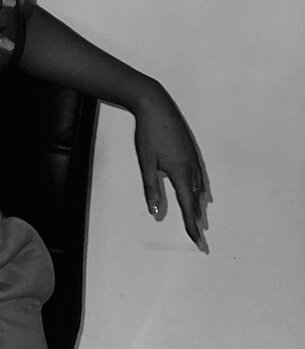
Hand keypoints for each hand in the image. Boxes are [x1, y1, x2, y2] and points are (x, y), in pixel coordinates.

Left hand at [131, 82, 207, 248]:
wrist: (155, 105)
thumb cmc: (148, 134)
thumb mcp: (146, 163)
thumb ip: (151, 188)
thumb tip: (155, 211)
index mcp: (181, 173)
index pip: (188, 207)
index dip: (192, 226)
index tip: (197, 242)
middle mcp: (192, 168)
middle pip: (196, 201)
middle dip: (197, 221)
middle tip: (200, 240)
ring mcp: (194, 158)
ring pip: (199, 189)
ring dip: (199, 206)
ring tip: (199, 221)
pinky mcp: (192, 150)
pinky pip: (200, 177)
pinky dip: (200, 190)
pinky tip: (201, 193)